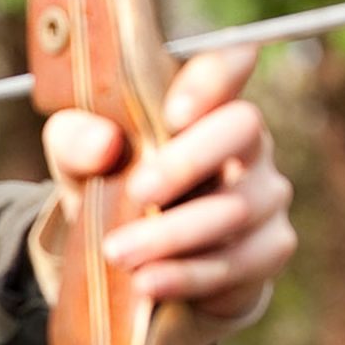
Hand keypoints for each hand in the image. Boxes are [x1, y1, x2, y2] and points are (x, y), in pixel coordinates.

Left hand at [42, 45, 295, 320]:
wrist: (134, 257)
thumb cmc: (112, 184)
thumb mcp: (76, 159)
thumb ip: (77, 139)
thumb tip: (104, 143)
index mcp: (203, 101)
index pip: (230, 63)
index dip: (213, 78)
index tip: (173, 112)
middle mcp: (247, 141)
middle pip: (242, 129)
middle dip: (186, 162)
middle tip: (138, 192)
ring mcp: (265, 194)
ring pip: (235, 208)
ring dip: (173, 234)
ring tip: (119, 252)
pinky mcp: (268, 248)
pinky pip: (238, 262)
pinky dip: (188, 275)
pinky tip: (149, 282)